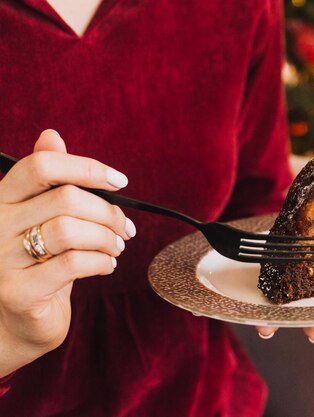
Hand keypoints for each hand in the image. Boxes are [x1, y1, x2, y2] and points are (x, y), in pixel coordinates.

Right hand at [0, 130, 134, 376]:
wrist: (15, 324)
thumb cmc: (35, 265)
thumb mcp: (40, 220)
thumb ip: (46, 181)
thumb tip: (51, 135)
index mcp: (0, 200)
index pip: (41, 166)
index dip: (87, 167)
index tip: (120, 182)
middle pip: (66, 199)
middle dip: (109, 213)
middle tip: (126, 230)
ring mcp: (0, 260)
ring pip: (70, 230)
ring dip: (107, 238)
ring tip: (116, 248)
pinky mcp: (16, 292)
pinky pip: (72, 264)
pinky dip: (101, 262)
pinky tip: (107, 265)